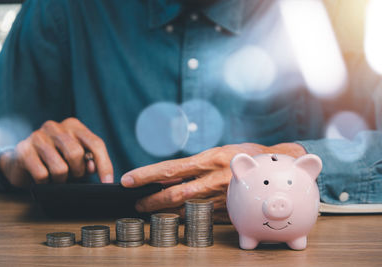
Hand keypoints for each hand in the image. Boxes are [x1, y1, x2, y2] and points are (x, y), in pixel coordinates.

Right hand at [0, 117, 113, 187]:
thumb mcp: (76, 159)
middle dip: (78, 171)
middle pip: (76, 154)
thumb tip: (92, 167)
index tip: (107, 182)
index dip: (104, 165)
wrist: (21, 162)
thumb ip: (89, 161)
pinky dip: (45, 183)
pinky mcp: (23, 150)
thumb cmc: (55, 159)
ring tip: (56, 177)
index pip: (95, 144)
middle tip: (72, 175)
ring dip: (61, 179)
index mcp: (73, 125)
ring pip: (60, 167)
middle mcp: (55, 126)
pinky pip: (42, 175)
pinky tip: (43, 179)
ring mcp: (37, 136)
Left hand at [121, 143, 305, 222]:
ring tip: (149, 211)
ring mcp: (222, 197)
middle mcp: (215, 178)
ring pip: (186, 209)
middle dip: (151, 201)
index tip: (128, 180)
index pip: (171, 169)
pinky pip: (202, 216)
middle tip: (136, 204)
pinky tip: (175, 217)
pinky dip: (186, 217)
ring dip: (165, 211)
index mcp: (211, 159)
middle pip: (175, 194)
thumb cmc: (245, 154)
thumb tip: (170, 174)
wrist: (278, 165)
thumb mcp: (220, 151)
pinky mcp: (230, 210)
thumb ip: (196, 164)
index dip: (147, 175)